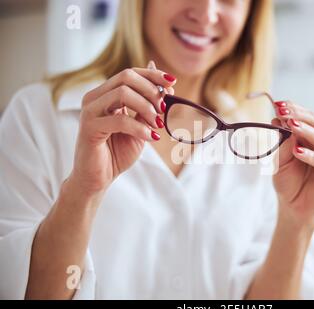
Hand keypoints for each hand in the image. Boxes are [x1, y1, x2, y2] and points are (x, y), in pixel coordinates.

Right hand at [69, 61, 176, 195]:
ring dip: (147, 107)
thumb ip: (149, 108)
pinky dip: (140, 128)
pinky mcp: (89, 127)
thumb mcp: (140, 127)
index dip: (153, 75)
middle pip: (126, 77)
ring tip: (158, 124)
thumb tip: (167, 88)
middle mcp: (94, 98)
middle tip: (164, 108)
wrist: (98, 178)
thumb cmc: (117, 153)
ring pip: (123, 94)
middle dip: (151, 90)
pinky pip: (120, 120)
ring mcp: (90, 111)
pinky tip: (150, 137)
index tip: (172, 83)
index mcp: (105, 94)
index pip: (130, 73)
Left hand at [271, 100, 313, 228]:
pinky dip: (312, 156)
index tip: (278, 104)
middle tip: (283, 110)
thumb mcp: (279, 160)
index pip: (306, 117)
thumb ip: (281, 142)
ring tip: (290, 125)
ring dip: (305, 131)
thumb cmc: (287, 182)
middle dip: (298, 115)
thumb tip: (278, 119)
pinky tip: (297, 151)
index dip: (293, 109)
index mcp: (311, 138)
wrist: (292, 206)